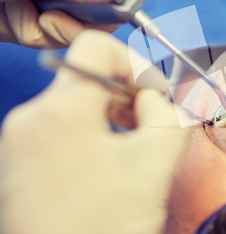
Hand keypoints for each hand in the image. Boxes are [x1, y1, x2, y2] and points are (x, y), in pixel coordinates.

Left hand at [0, 31, 188, 233]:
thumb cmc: (105, 228)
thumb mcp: (156, 162)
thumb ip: (170, 113)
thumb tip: (159, 96)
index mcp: (59, 110)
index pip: (96, 47)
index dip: (136, 63)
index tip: (156, 91)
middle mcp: (29, 119)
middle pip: (87, 77)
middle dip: (128, 94)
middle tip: (154, 122)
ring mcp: (19, 144)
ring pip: (75, 104)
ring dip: (113, 115)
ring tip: (136, 147)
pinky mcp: (19, 166)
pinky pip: (60, 130)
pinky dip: (93, 134)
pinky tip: (112, 165)